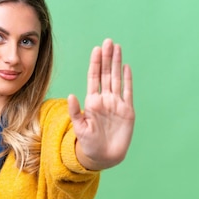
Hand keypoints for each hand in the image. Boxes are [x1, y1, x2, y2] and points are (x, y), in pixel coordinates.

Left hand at [68, 38, 134, 169]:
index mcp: (92, 102)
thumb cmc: (88, 144)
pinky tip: (126, 67)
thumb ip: (76, 112)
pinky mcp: (127, 111)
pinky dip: (127, 80)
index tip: (97, 49)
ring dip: (117, 63)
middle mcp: (105, 100)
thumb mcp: (79, 128)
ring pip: (117, 79)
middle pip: (106, 74)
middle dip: (107, 58)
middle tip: (108, 41)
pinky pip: (128, 92)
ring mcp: (116, 104)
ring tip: (117, 48)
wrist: (103, 156)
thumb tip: (71, 96)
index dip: (95, 63)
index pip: (94, 78)